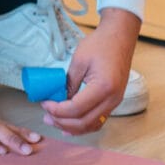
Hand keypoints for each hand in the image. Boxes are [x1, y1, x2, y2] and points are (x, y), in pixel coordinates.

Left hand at [42, 7, 140, 134]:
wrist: (120, 36)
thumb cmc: (100, 44)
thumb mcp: (79, 61)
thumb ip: (69, 83)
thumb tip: (60, 100)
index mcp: (103, 87)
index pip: (76, 109)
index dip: (57, 110)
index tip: (45, 103)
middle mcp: (112, 99)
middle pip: (83, 122)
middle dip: (62, 122)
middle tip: (46, 116)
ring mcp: (115, 102)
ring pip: (91, 125)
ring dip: (71, 127)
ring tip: (54, 121)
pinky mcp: (114, 101)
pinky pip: (98, 120)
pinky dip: (83, 126)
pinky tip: (70, 126)